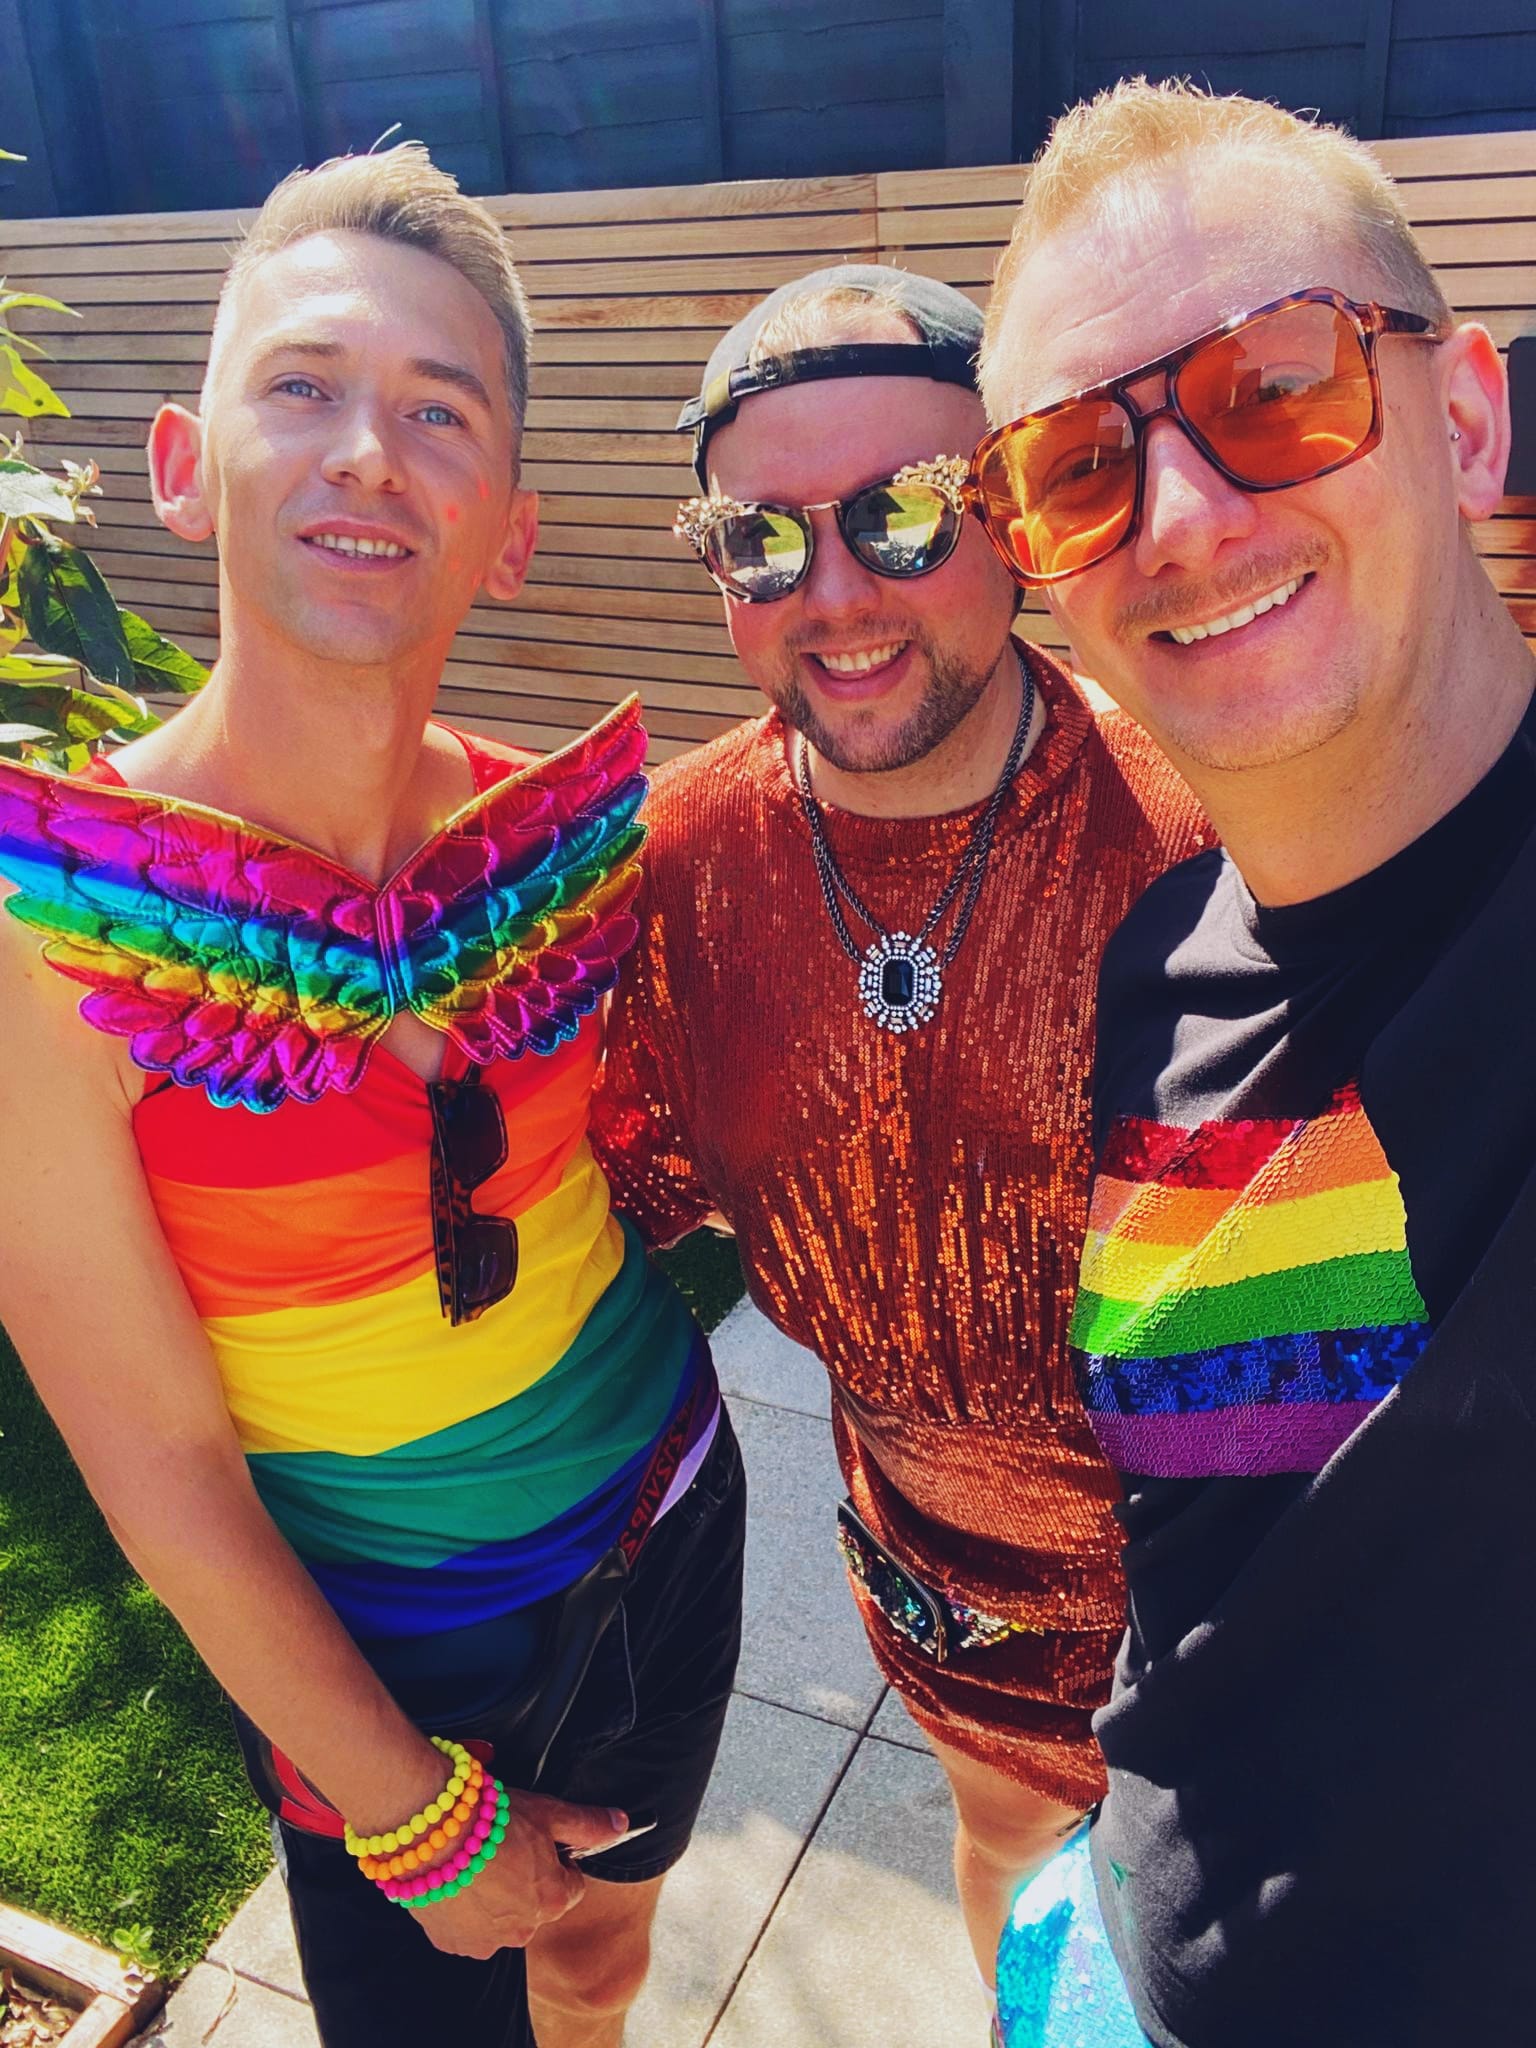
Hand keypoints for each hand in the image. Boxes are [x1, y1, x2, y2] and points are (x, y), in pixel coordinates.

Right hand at [414, 1792, 628, 1957]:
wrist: (429, 1831)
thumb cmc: (491, 1817)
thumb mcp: (548, 1812)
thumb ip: (588, 1824)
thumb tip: (622, 1824)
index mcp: (553, 1901)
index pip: (571, 1884)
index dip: (555, 1859)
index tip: (533, 1840)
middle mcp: (523, 1931)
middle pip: (535, 1906)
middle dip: (524, 1881)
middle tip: (501, 1847)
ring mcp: (484, 1942)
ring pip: (500, 1920)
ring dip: (493, 1899)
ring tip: (474, 1861)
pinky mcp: (451, 1944)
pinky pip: (466, 1929)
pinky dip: (463, 1909)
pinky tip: (454, 1878)